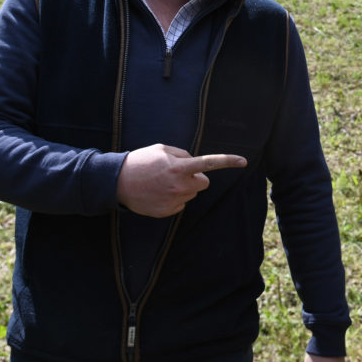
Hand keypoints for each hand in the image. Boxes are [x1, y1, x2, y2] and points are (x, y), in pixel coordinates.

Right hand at [116, 144, 246, 216]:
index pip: (208, 163)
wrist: (118, 182)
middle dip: (195, 178)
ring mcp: (174, 200)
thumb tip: (195, 165)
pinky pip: (181, 204)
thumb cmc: (141, 162)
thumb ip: (182, 155)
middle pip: (203, 183)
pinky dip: (174, 199)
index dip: (227, 161)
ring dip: (183, 188)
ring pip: (191, 194)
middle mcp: (179, 185)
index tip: (243, 161)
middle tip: (176, 174)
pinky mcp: (168, 212)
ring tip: (162, 183)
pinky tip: (158, 193)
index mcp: (178, 167)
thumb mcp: (161, 149)